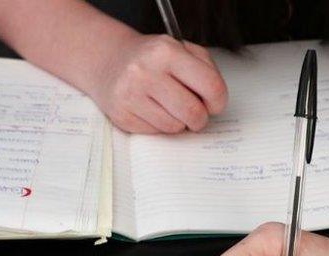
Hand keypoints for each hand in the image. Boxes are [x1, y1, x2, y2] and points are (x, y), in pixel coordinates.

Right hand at [90, 32, 227, 133]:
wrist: (109, 60)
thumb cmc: (152, 58)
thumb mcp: (182, 50)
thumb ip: (205, 70)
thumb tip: (215, 102)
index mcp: (166, 51)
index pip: (211, 86)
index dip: (219, 101)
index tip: (214, 104)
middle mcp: (146, 71)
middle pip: (193, 113)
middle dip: (200, 118)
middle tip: (195, 112)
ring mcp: (131, 95)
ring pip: (175, 127)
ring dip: (179, 122)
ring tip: (169, 106)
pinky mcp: (122, 115)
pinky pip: (156, 132)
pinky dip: (160, 125)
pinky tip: (152, 109)